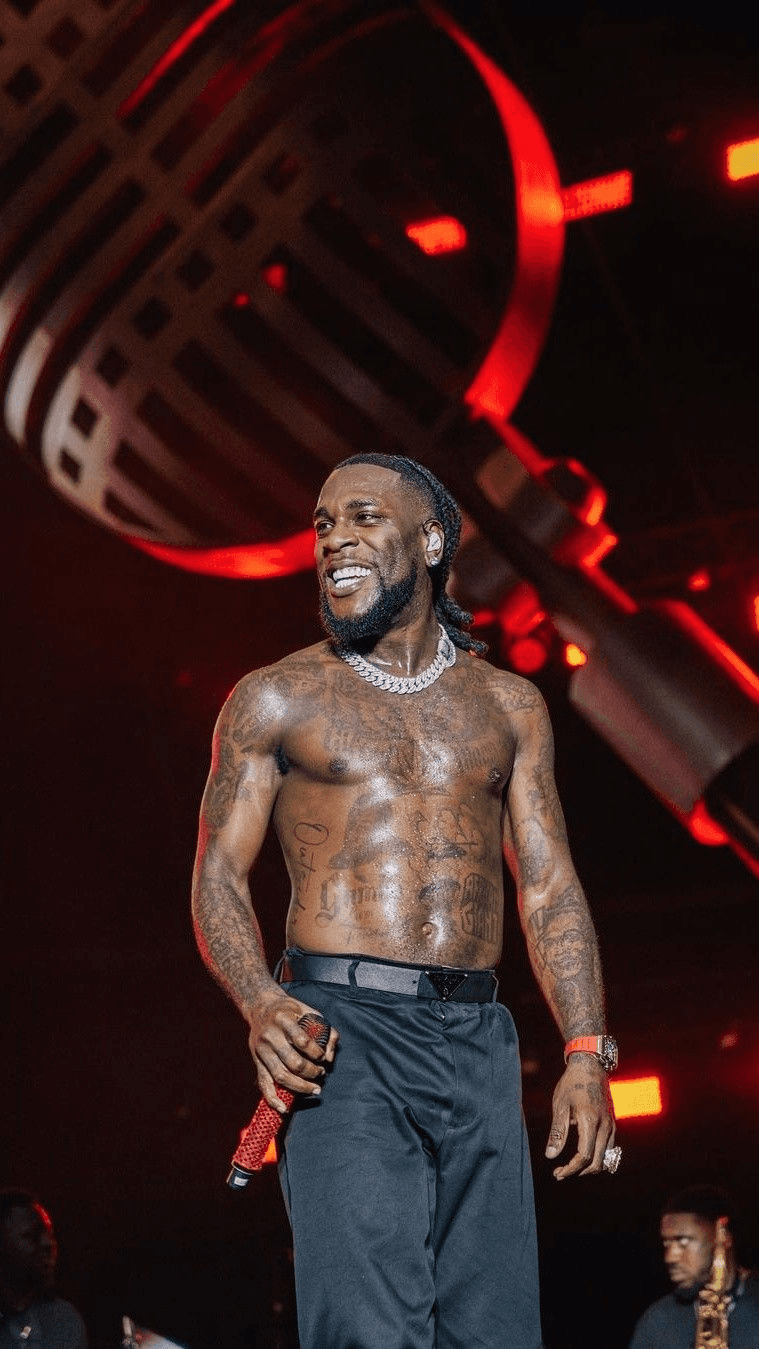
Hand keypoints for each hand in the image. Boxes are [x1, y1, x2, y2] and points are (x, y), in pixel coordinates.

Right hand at [247, 990, 339, 1112]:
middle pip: (292, 1062)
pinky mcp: (257, 1061)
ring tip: (314, 1089)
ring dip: (300, 1086)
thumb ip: (326, 1031)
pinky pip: (264, 1084)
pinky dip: (273, 1099)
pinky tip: (284, 1109)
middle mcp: (270, 1035)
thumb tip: (329, 1058)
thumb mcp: (309, 1012)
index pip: (302, 1041)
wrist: (261, 1007)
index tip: (323, 1058)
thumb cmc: (291, 1011)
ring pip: (280, 1076)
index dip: (316, 1052)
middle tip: (322, 1074)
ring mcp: (261, 1050)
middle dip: (311, 1072)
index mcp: (283, 1019)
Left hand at [545, 1053, 615, 1180]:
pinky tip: (582, 1154)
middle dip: (579, 1172)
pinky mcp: (613, 1123)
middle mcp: (605, 1126)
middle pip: (597, 1163)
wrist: (591, 1066)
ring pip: (605, 1158)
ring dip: (589, 1167)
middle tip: (560, 1172)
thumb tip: (550, 1156)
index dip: (571, 1169)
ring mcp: (611, 1125)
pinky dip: (597, 1157)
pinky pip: (609, 1149)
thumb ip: (557, 1132)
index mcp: (590, 1121)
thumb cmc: (571, 1084)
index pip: (584, 1156)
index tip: (557, 1173)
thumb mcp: (560, 1105)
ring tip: (570, 1165)